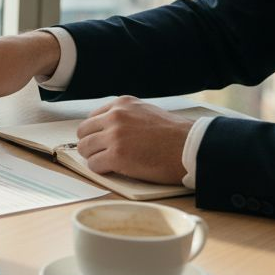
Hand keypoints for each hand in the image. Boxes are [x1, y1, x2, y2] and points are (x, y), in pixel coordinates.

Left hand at [75, 97, 193, 183]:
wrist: (191, 147)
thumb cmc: (173, 134)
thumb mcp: (145, 112)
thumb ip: (124, 116)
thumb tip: (104, 128)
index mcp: (122, 104)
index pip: (92, 118)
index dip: (96, 133)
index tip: (102, 142)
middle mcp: (115, 116)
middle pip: (83, 133)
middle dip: (91, 145)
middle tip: (103, 154)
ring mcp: (114, 136)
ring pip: (84, 149)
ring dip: (95, 158)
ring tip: (110, 163)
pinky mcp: (116, 156)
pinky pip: (94, 165)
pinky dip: (101, 170)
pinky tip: (115, 170)